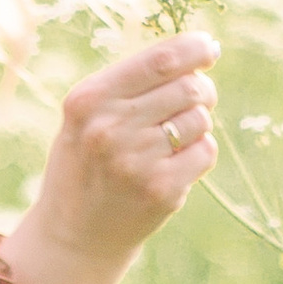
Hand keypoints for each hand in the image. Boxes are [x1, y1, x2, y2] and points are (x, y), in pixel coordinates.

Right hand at [0, 31, 217, 283]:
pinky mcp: (161, 189)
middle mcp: (109, 128)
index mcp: (89, 99)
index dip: (195, 48)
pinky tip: (173, 165)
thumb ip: (130, 83)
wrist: (73, 234)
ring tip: (169, 142)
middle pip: (189, 87)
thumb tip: (200, 52)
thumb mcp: (87, 116)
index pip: (160, 60)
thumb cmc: (86, 163)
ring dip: (195, 125)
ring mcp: (136, 160)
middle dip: (200, 90)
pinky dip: (198, 153)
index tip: (209, 48)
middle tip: (192, 102)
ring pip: (200, 119)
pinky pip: (206, 150)